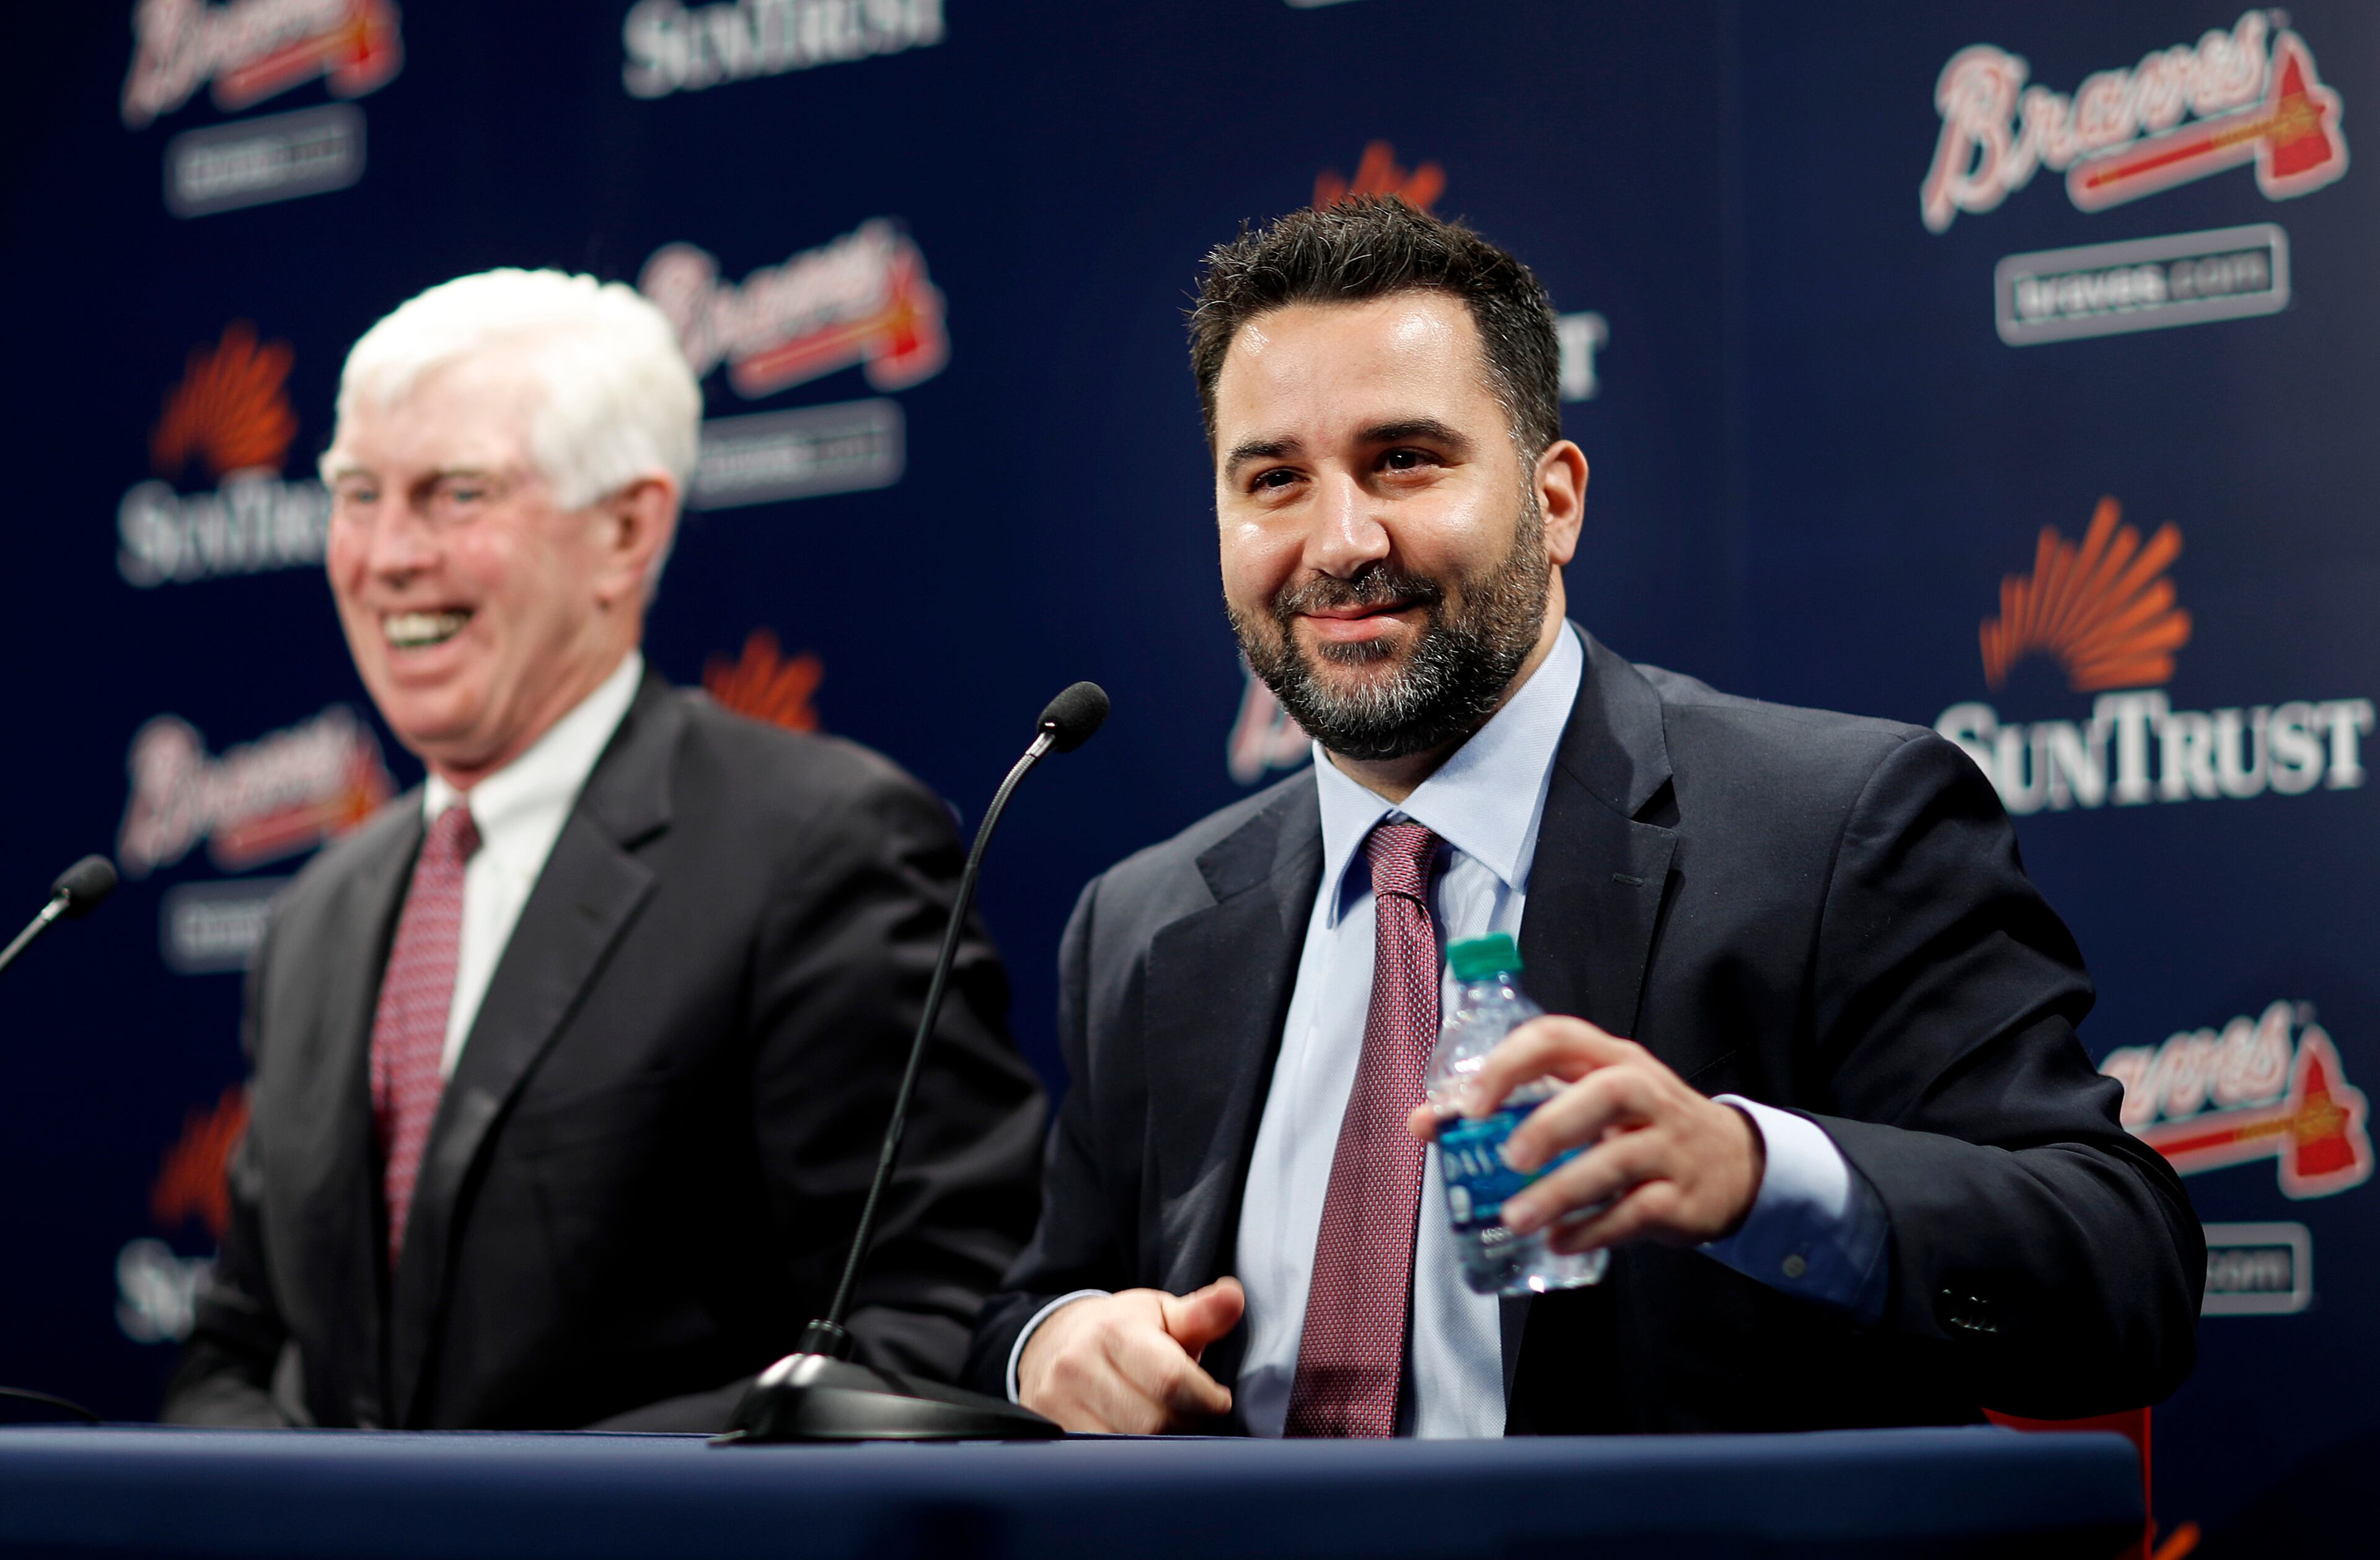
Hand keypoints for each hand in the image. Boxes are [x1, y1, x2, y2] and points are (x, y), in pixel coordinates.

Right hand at [1015, 1278, 1244, 1432]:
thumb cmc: (1121, 1329)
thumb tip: (1234, 1297)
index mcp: (1114, 1331)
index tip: (1217, 1400)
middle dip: (1184, 1422)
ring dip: (1159, 1443)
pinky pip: (1103, 1460)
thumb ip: (1203, 1312)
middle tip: (1191, 1412)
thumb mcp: (1162, 1313)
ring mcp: (1058, 1400)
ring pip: (1129, 1447)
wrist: (1055, 1342)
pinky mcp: (1050, 1427)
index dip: (1205, 1398)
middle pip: (1152, 1421)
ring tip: (1165, 1421)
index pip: (1171, 1380)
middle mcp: (1078, 1365)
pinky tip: (1138, 1436)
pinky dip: (1130, 1455)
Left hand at [1406, 1015, 1763, 1253]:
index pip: (1561, 1037)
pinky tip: (1557, 1241)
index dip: (1512, 1063)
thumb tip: (1425, 1122)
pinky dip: (1593, 1229)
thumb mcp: (1586, 1101)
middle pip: (1605, 1093)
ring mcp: (1667, 1145)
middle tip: (1507, 1158)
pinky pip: (1636, 1212)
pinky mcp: (1680, 1196)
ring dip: (1563, 1190)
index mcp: (1610, 1059)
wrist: (1731, 1165)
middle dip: (1551, 1124)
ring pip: (1619, 1159)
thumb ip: (1514, 1108)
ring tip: (1516, 1218)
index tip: (1472, 1103)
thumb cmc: (1637, 1126)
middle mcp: (1643, 1092)